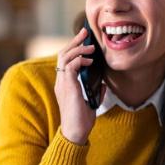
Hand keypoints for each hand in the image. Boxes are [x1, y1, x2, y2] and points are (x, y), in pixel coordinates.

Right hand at [55, 27, 105, 144]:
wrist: (76, 132)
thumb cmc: (82, 120)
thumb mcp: (91, 102)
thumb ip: (95, 91)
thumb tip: (103, 83)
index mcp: (65, 83)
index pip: (65, 60)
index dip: (74, 48)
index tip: (84, 40)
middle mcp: (61, 81)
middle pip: (63, 54)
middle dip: (74, 41)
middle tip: (85, 32)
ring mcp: (63, 83)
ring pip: (65, 57)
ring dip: (78, 48)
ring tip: (90, 46)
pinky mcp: (68, 86)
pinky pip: (70, 66)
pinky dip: (79, 59)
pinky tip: (89, 60)